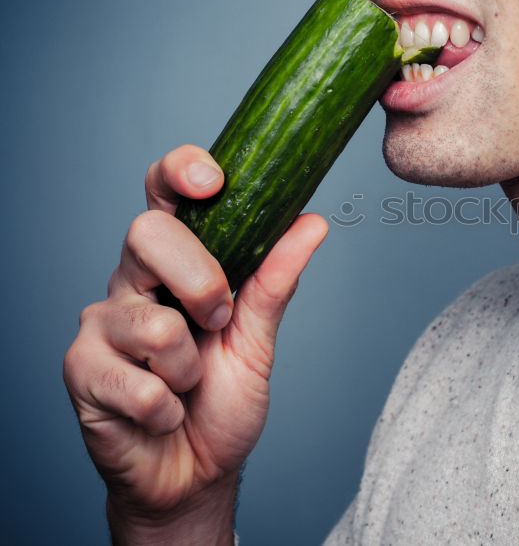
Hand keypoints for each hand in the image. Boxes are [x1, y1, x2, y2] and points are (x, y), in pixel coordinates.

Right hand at [64, 144, 327, 542]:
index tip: (213, 179)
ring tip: (186, 384)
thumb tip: (311, 222)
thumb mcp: (258, 339)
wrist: (196, 473)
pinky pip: (138, 383)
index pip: (163, 194)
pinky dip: (168, 408)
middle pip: (147, 234)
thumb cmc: (222, 401)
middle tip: (218, 323)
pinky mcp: (81, 370)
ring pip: (153, 324)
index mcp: (175, 263)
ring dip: (189, 369)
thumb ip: (276, 281)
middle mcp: (132, 282)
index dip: (180, 170)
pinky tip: (162, 413)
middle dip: (201, 282)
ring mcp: (102, 324)